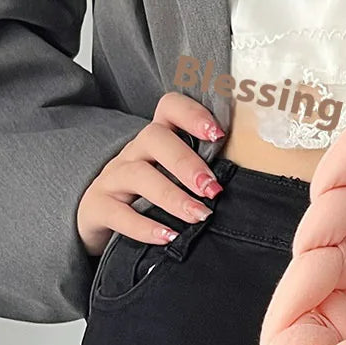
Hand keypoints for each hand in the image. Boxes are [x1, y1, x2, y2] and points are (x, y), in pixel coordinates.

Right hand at [77, 92, 225, 255]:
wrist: (100, 221)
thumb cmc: (149, 198)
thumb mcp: (173, 179)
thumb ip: (202, 175)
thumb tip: (248, 186)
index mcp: (156, 140)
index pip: (169, 108)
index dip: (192, 114)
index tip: (217, 134)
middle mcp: (133, 152)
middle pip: (154, 138)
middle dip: (187, 163)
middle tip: (213, 190)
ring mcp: (112, 178)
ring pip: (138, 174)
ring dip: (173, 196)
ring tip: (199, 216)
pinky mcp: (97, 206)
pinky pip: (117, 213)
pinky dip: (144, 226)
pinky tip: (168, 237)